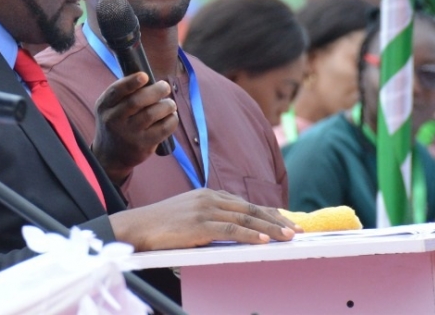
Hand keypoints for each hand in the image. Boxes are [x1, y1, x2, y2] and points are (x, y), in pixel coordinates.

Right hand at [91, 72, 178, 183]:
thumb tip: (149, 77)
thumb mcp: (110, 108)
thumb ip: (124, 94)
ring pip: (151, 114)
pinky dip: (172, 120)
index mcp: (104, 106)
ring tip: (170, 104)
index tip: (145, 76)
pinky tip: (172, 116)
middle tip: (165, 87)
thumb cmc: (115, 123)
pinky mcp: (142, 146)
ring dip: (166, 105)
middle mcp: (113, 120)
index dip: (131, 82)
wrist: (109, 156)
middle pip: (136, 101)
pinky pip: (162, 129)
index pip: (116, 91)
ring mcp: (128, 134)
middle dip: (155, 91)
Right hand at [109, 189, 299, 250]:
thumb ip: (210, 217)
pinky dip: (250, 235)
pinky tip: (264, 240)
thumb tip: (231, 229)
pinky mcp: (199, 224)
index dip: (268, 213)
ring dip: (270, 228)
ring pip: (245, 218)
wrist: (138, 225)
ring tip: (289, 236)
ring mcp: (205, 210)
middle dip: (277, 219)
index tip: (286, 221)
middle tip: (297, 229)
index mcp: (209, 194)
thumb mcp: (189, 214)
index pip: (246, 204)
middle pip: (251, 208)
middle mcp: (210, 198)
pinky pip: (231, 229)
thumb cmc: (161, 224)